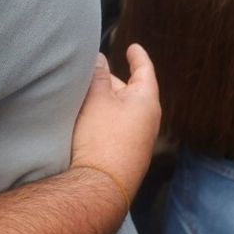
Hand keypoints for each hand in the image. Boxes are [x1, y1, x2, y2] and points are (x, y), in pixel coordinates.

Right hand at [70, 44, 160, 205]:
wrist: (101, 186)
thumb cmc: (102, 138)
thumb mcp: (97, 98)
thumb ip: (98, 74)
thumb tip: (99, 59)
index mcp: (147, 101)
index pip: (145, 70)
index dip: (138, 56)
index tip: (133, 47)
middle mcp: (148, 121)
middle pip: (130, 90)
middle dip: (113, 79)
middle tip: (92, 70)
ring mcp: (139, 140)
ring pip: (121, 110)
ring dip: (106, 101)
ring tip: (85, 94)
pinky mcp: (127, 155)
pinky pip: (117, 128)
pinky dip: (105, 118)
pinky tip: (87, 119)